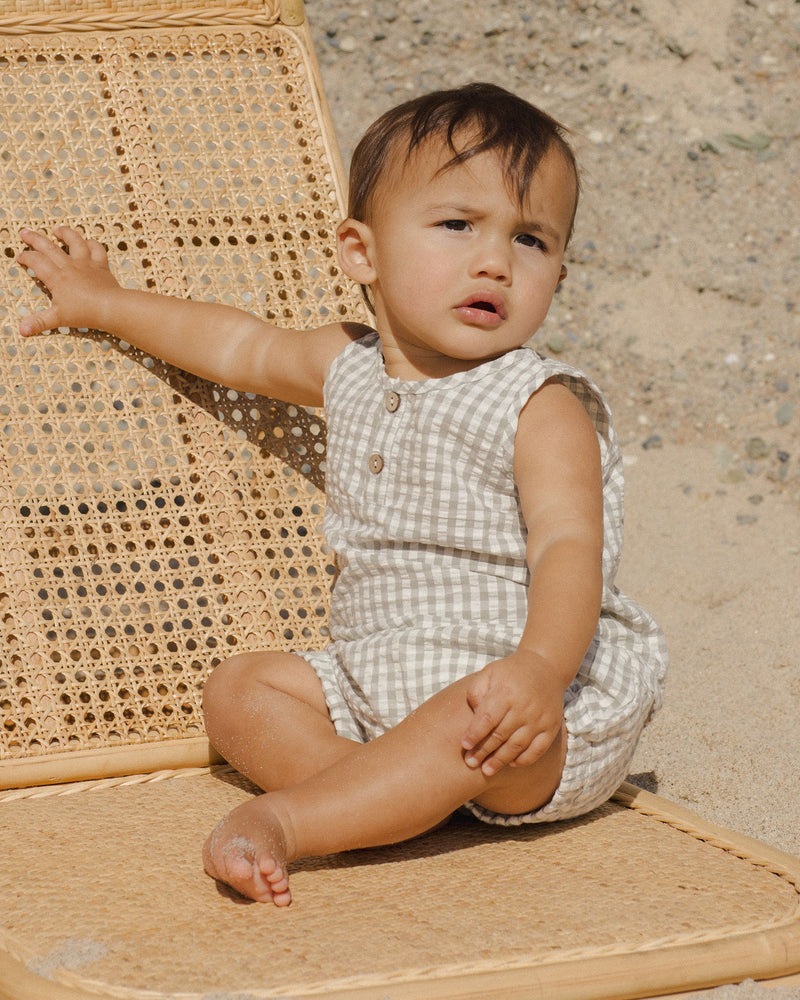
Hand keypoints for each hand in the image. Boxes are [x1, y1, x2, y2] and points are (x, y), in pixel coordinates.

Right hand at [17, 226, 119, 335]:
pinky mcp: (101, 266)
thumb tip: (22, 330)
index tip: (20, 257)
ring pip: (75, 241)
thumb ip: (40, 322)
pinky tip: (87, 242)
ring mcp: (86, 264)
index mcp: (57, 278)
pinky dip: (92, 244)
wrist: (111, 308)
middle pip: (49, 247)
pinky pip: (97, 249)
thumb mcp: (59, 319)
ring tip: (57, 229)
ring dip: (65, 233)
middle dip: (34, 239)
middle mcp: (70, 266)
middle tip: (25, 232)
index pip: (36, 262)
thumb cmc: (85, 314)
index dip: (26, 258)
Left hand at [461, 652, 563, 777]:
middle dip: (483, 751)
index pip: (487, 718)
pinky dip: (524, 759)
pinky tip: (511, 763)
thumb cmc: (510, 672)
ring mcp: (540, 719)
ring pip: (517, 745)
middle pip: (500, 735)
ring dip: (501, 760)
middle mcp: (525, 707)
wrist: (546, 667)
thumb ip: (476, 692)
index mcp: (506, 692)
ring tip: (486, 770)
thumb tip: (473, 716)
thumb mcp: (489, 672)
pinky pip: (538, 749)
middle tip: (470, 763)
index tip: (465, 746)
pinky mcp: (551, 727)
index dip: (475, 734)